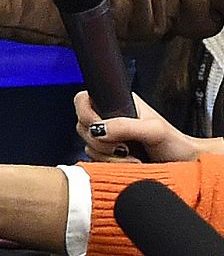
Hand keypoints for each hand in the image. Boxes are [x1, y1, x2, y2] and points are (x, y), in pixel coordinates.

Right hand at [76, 90, 207, 162]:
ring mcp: (107, 139)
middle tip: (123, 147)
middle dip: (101, 142)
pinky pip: (94, 161)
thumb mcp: (154, 130)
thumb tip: (99, 129)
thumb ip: (125, 125)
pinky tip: (128, 164)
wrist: (185, 167)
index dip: (87, 114)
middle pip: (82, 126)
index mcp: (116, 103)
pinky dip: (109, 165)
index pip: (82, 101)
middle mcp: (108, 119)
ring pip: (88, 146)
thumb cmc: (175, 144)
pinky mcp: (107, 157)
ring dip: (108, 156)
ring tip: (132, 157)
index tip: (101, 128)